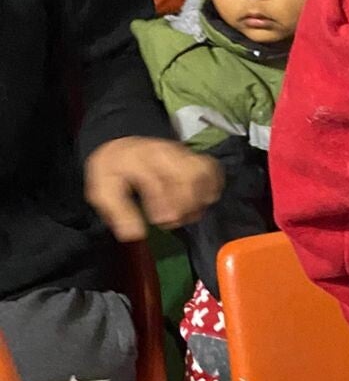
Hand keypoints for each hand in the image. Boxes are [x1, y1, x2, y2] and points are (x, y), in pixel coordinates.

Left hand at [84, 137, 222, 240]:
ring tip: (184, 214)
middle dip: (184, 204)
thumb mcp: (104, 191)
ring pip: (204, 173)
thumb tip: (135, 234)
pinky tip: (197, 203)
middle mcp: (165, 152)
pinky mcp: (195, 158)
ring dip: (198, 199)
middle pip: (190, 174)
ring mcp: (183, 154)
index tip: (159, 221)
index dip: (163, 204)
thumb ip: (118, 212)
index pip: (159, 179)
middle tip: (170, 221)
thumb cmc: (115, 171)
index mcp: (139, 158)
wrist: (124, 147)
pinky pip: (213, 172)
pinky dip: (210, 189)